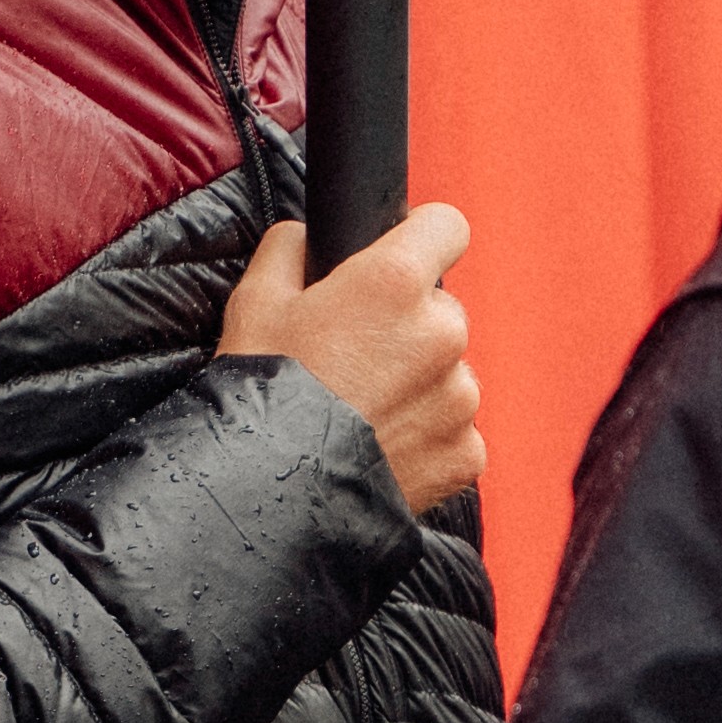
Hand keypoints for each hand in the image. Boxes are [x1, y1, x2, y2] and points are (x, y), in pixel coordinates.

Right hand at [220, 204, 483, 514]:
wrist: (268, 497)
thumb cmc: (259, 395)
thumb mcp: (255, 301)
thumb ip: (291, 250)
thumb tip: (305, 238)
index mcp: (395, 282)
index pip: (447, 226)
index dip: (419, 238)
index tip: (398, 258)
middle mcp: (442, 332)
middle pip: (440, 309)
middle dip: (405, 327)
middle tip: (351, 360)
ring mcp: (460, 397)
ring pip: (448, 373)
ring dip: (416, 385)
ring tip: (358, 413)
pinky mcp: (466, 453)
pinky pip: (452, 430)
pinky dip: (423, 437)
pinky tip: (377, 448)